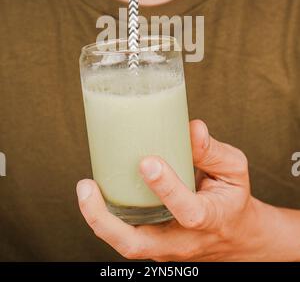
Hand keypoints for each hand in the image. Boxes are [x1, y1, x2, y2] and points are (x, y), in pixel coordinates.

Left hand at [76, 120, 286, 260]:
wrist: (234, 236)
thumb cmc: (231, 198)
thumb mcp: (234, 171)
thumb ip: (213, 151)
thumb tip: (193, 127)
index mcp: (210, 219)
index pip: (188, 211)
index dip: (167, 188)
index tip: (148, 161)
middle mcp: (182, 241)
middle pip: (137, 245)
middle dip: (105, 220)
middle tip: (86, 186)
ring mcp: (164, 248)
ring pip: (125, 244)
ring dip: (98, 219)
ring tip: (85, 187)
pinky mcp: (152, 245)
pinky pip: (125, 235)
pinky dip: (106, 216)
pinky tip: (96, 190)